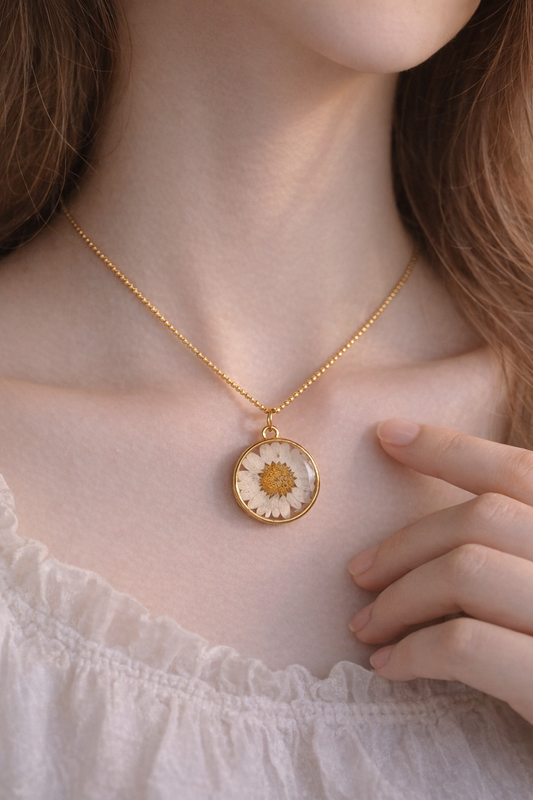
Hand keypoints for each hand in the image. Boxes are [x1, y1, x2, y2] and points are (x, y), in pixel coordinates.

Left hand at [348, 419, 532, 724]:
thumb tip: (436, 527)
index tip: (387, 434)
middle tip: (358, 573)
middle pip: (482, 519)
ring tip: (367, 626)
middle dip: (404, 542)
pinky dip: (412, 652)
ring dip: (398, 597)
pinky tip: (391, 668)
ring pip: (465, 570)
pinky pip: (465, 646)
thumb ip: (514, 552)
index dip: (450, 447)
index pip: (522, 473)